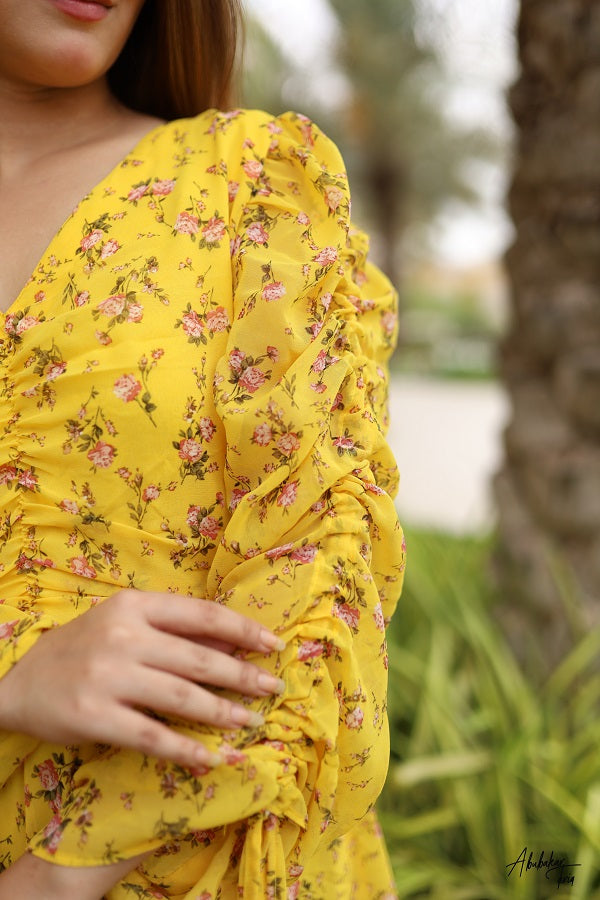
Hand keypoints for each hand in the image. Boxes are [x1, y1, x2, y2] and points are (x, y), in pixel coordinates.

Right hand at [0, 590, 284, 768]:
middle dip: (244, 675)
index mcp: (134, 605)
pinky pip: (152, 736)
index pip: (202, 615)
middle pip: (199, 659)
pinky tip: (212, 758)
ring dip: (224, 713)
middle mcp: (123, 635)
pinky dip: (187, 749)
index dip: (244, 630)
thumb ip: (176, 631)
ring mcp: (108, 676)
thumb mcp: (125, 623)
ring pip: (183, 697)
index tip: (274, 645)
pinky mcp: (94, 717)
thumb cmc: (84, 647)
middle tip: (274, 688)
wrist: (19, 680)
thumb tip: (237, 643)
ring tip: (251, 723)